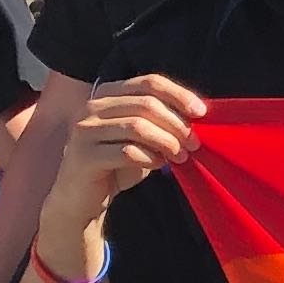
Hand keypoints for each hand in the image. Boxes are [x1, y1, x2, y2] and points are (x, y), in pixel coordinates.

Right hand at [37, 75, 204, 259]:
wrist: (82, 199)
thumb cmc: (116, 166)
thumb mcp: (142, 138)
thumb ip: (162, 122)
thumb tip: (198, 114)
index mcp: (107, 95)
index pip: (148, 82)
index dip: (178, 94)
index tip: (201, 113)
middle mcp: (92, 107)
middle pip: (146, 104)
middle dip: (177, 124)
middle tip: (194, 143)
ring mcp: (84, 130)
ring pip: (138, 127)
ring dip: (167, 142)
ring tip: (180, 156)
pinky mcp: (83, 156)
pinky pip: (127, 152)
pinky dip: (150, 158)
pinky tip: (159, 165)